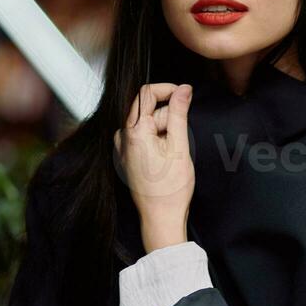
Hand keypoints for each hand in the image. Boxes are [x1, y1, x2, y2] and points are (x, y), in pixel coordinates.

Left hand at [113, 83, 193, 251]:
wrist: (160, 216)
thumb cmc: (171, 188)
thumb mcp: (180, 146)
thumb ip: (179, 113)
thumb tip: (184, 89)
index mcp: (134, 132)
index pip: (146, 93)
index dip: (168, 89)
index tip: (185, 94)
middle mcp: (122, 137)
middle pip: (146, 107)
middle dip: (167, 113)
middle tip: (182, 134)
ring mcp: (121, 147)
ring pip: (145, 122)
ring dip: (162, 128)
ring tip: (174, 152)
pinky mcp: (124, 155)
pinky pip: (140, 135)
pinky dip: (155, 138)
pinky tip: (165, 156)